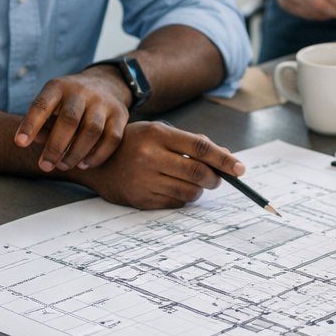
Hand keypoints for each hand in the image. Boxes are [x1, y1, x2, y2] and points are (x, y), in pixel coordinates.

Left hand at [14, 69, 132, 173]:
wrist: (105, 83)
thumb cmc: (69, 102)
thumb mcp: (52, 104)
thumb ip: (41, 123)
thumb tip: (27, 142)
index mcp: (59, 87)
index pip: (42, 105)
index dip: (30, 124)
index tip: (20, 143)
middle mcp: (82, 91)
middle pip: (69, 120)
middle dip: (55, 146)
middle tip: (45, 166)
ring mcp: (103, 102)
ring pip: (92, 131)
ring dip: (76, 153)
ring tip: (63, 165)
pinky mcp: (120, 114)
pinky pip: (112, 138)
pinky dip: (98, 155)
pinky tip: (84, 164)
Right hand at [75, 122, 242, 208]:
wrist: (95, 162)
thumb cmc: (134, 144)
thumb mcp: (158, 132)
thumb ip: (190, 142)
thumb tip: (225, 158)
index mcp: (158, 135)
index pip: (201, 148)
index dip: (224, 160)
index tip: (240, 169)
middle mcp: (150, 157)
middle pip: (198, 173)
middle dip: (215, 178)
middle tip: (217, 179)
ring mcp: (144, 180)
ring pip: (190, 192)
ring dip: (199, 189)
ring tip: (192, 182)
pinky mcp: (140, 199)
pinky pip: (175, 203)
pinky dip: (183, 198)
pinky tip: (173, 188)